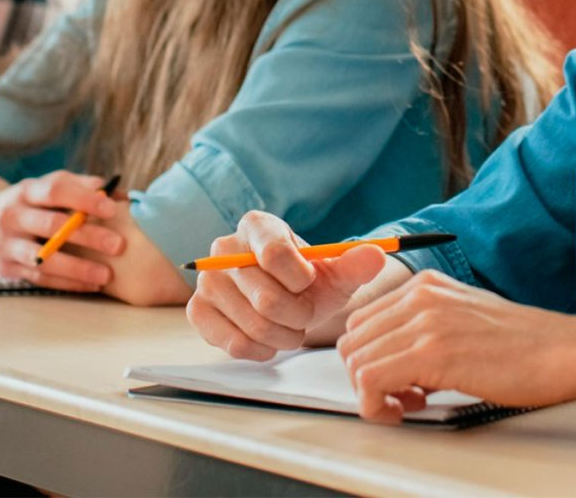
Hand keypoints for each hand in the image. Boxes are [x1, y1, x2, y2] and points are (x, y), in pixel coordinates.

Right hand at [0, 171, 123, 292]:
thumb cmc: (22, 205)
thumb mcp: (41, 188)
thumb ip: (78, 186)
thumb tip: (117, 190)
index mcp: (26, 191)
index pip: (55, 191)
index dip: (84, 198)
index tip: (112, 207)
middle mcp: (12, 216)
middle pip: (52, 226)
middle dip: (88, 236)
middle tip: (119, 245)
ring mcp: (6, 244)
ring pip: (44, 258)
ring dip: (78, 268)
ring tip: (107, 275)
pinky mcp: (4, 268)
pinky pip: (39, 278)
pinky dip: (67, 283)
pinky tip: (91, 285)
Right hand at [186, 211, 391, 360]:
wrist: (286, 301)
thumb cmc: (309, 283)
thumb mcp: (336, 272)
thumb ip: (356, 264)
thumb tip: (376, 255)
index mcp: (257, 226)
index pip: (276, 254)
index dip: (301, 279)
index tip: (309, 282)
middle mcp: (224, 247)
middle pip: (267, 298)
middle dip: (298, 315)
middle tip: (304, 314)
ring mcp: (207, 280)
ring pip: (254, 324)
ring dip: (284, 336)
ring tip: (290, 327)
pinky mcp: (198, 311)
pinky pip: (233, 343)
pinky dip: (261, 349)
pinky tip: (269, 341)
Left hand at [336, 270, 575, 422]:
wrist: (566, 352)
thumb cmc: (527, 345)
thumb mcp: (466, 318)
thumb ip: (427, 328)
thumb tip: (395, 359)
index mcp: (426, 285)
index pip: (363, 320)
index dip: (370, 357)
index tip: (395, 379)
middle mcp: (420, 296)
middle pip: (353, 341)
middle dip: (366, 376)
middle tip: (400, 396)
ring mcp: (425, 322)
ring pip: (357, 362)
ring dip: (373, 393)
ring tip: (409, 403)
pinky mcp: (432, 353)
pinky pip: (371, 382)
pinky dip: (377, 406)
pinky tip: (406, 410)